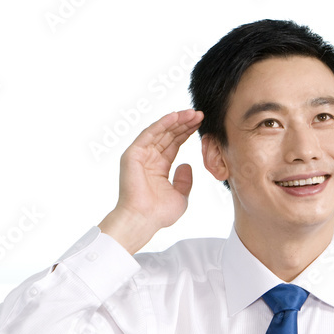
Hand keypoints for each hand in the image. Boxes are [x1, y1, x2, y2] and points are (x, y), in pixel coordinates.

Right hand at [98, 109, 203, 253]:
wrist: (143, 220)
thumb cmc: (158, 214)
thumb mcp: (180, 196)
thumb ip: (184, 180)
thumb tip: (187, 165)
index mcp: (159, 167)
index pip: (174, 143)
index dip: (187, 132)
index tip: (201, 123)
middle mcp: (149, 158)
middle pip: (169, 135)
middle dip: (184, 124)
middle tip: (200, 114)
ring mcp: (140, 155)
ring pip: (160, 131)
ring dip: (176, 121)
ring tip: (192, 113)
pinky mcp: (133, 154)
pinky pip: (149, 134)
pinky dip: (162, 124)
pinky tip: (175, 116)